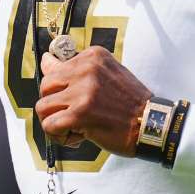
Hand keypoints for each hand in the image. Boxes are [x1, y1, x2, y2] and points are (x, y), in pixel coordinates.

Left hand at [36, 46, 151, 156]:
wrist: (152, 124)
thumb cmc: (129, 103)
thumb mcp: (106, 74)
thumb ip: (76, 69)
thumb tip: (46, 61)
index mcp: (92, 56)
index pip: (53, 68)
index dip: (61, 90)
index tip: (77, 99)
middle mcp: (86, 69)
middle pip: (45, 87)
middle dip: (55, 105)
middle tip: (74, 116)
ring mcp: (83, 91)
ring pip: (42, 107)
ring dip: (56, 122)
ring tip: (76, 127)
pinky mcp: (80, 114)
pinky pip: (49, 125)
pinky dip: (59, 136)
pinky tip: (77, 137)